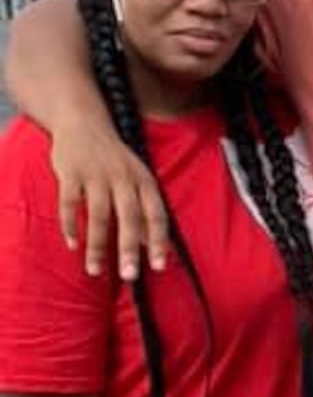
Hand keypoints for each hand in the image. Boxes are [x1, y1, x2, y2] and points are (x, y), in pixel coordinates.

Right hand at [53, 120, 170, 279]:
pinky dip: (70, 225)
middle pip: (129, 218)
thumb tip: (151, 246)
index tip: (158, 267)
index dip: (158, 241)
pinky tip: (72, 244)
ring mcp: (96, 174)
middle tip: (129, 276)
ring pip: (98, 215)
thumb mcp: (136, 180)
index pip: (156, 215)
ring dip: (96, 245)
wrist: (83, 121)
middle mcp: (123, 177)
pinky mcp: (71, 172)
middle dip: (128, 249)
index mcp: (144, 181)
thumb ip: (143, 211)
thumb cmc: (113, 159)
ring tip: (94, 270)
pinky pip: (69, 202)